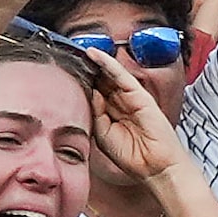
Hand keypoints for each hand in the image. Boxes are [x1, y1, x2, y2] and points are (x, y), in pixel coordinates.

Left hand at [78, 47, 185, 183]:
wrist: (154, 167)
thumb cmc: (131, 156)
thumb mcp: (102, 132)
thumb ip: (95, 111)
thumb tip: (89, 91)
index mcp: (111, 114)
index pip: (94, 92)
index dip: (80, 81)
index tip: (62, 70)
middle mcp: (121, 103)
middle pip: (100, 80)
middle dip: (86, 69)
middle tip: (68, 54)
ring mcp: (131, 98)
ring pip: (109, 75)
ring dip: (94, 62)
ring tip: (77, 49)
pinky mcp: (140, 95)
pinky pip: (121, 76)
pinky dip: (108, 64)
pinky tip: (94, 54)